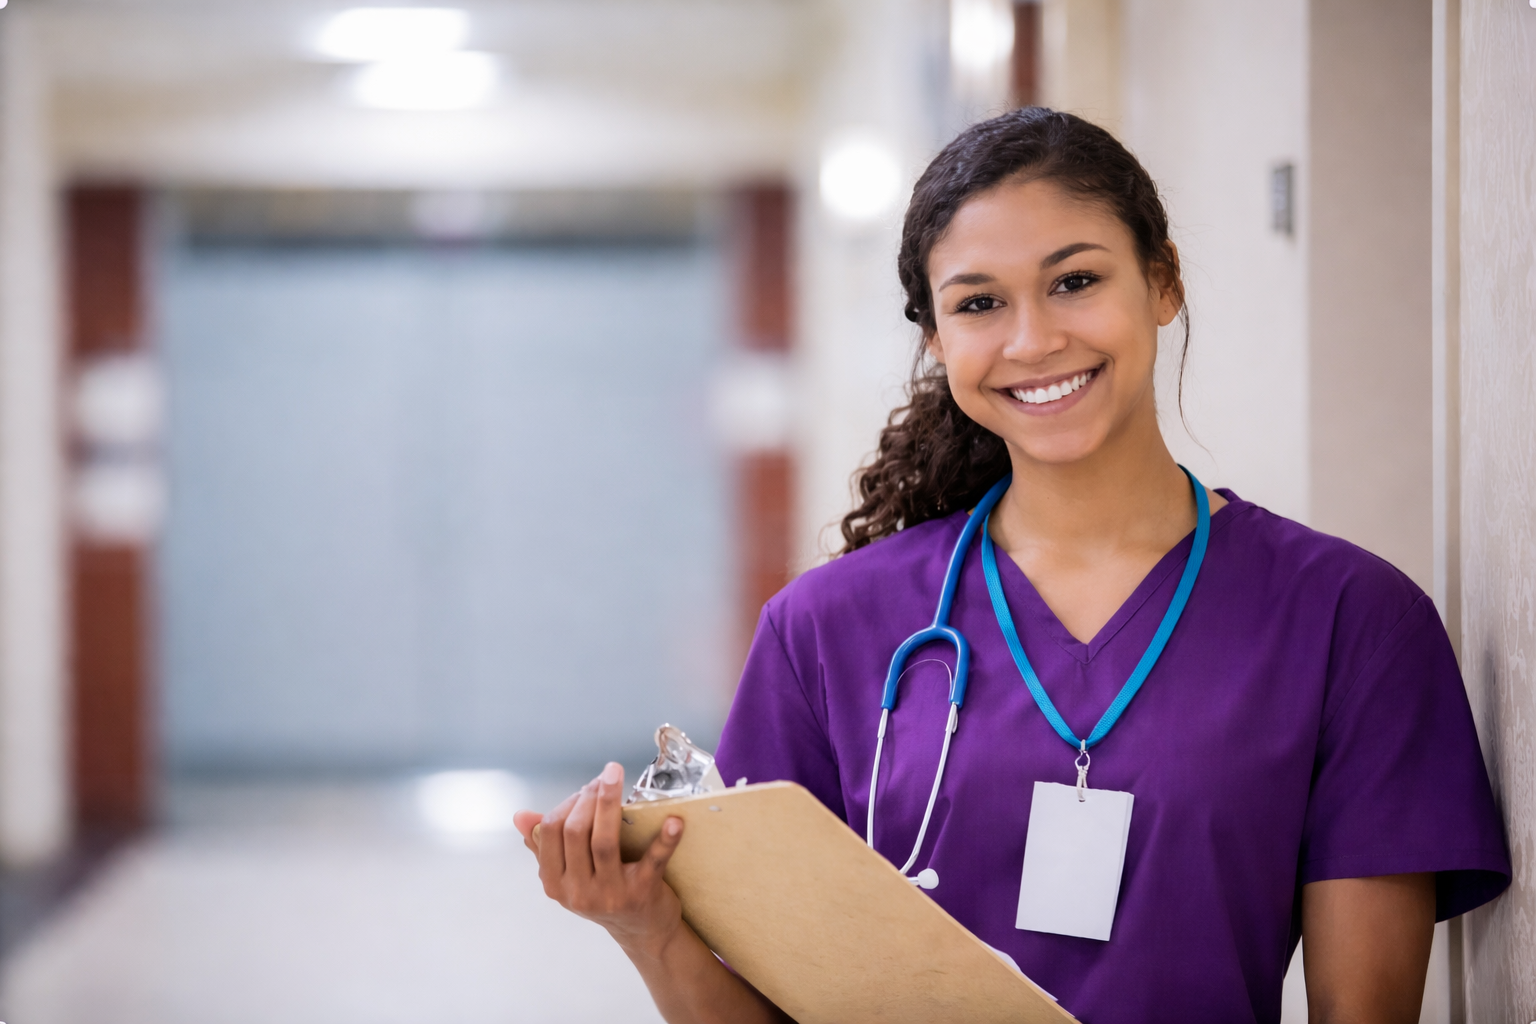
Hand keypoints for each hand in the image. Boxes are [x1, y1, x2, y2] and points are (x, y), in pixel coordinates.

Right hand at [514, 762, 686, 959]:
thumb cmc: (605, 893)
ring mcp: (610, 894)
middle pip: (575, 832)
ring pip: (604, 841)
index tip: (586, 788)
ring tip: (615, 776)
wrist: (644, 932)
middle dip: (588, 797)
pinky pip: (653, 861)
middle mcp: (578, 892)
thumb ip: (545, 846)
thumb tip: (520, 816)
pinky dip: (665, 840)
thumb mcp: (571, 875)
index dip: (567, 803)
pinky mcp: (642, 893)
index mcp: (555, 884)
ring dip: (609, 802)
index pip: (550, 832)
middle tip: (605, 777)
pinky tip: (674, 821)